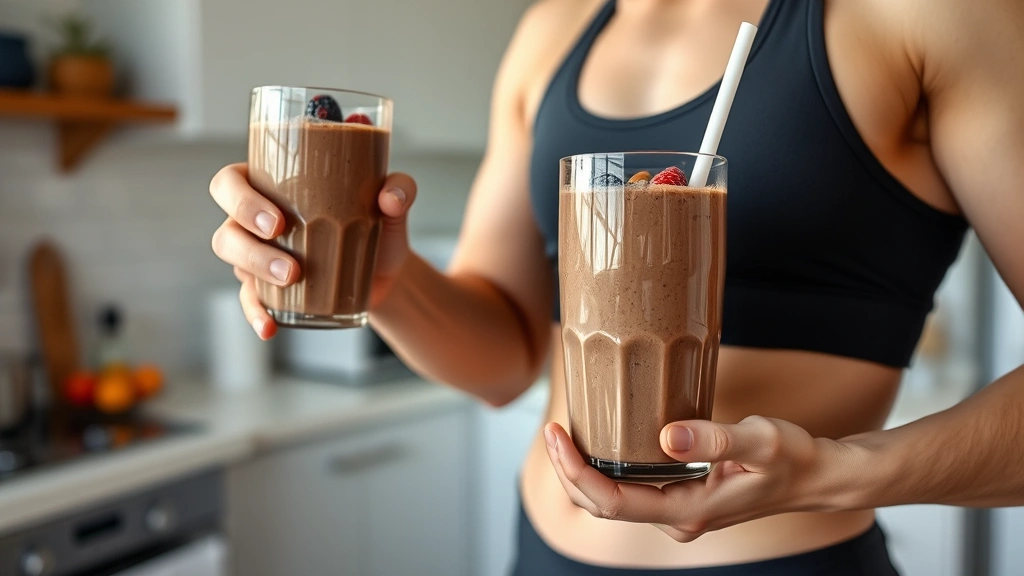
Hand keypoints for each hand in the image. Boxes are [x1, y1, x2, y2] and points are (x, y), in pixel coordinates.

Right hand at [209, 163, 417, 338]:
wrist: (385, 270)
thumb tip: (391, 198)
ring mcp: (256, 256)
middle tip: (285, 249)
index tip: (278, 220)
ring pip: (233, 261)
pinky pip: (248, 300)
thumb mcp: (393, 204)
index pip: (230, 183)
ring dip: (255, 269)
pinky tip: (270, 327)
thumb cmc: (378, 224)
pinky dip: (256, 314)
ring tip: (293, 277)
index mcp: (271, 185)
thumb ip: (400, 190)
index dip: (240, 199)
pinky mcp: (267, 288)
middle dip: (247, 242)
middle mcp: (254, 220)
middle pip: (227, 227)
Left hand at [543, 416, 848, 541]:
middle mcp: (677, 518)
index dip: (576, 472)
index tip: (556, 436)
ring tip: (563, 431)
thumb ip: (716, 438)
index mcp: (688, 511)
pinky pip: (630, 488)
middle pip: (602, 504)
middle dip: (569, 471)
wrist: (816, 475)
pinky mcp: (679, 496)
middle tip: (551, 428)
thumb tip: (668, 437)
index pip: (613, 501)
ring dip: (582, 470)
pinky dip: (605, 467)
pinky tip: (597, 438)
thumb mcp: (760, 440)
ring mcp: (676, 510)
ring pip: (612, 499)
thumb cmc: (792, 458)